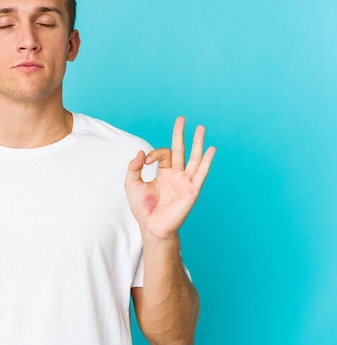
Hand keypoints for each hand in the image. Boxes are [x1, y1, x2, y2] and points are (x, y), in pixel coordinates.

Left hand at [125, 116, 214, 240]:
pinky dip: (207, 161)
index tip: (146, 160)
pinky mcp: (192, 190)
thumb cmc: (142, 208)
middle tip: (182, 118)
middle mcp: (176, 175)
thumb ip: (134, 167)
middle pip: (180, 150)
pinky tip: (212, 149)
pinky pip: (201, 173)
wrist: (151, 226)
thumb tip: (141, 151)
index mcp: (164, 173)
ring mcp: (185, 182)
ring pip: (194, 158)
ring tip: (201, 127)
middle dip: (180, 134)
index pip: (164, 154)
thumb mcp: (132, 183)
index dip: (154, 153)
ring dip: (197, 143)